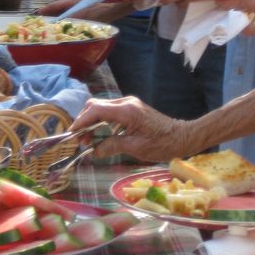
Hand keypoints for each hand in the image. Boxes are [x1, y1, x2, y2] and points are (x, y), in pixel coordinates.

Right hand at [69, 96, 188, 161]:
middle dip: (84, 121)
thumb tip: (94, 151)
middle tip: (80, 140)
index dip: (81, 121)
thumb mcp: (136, 148)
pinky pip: (110, 111)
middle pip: (95, 105)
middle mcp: (125, 103)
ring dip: (91, 121)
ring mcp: (128, 104)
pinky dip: (101, 121)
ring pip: (101, 107)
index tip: (72, 134)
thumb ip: (112, 146)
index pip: (95, 110)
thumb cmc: (162, 144)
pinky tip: (100, 135)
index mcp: (126, 111)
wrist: (183, 136)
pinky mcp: (131, 108)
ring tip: (88, 140)